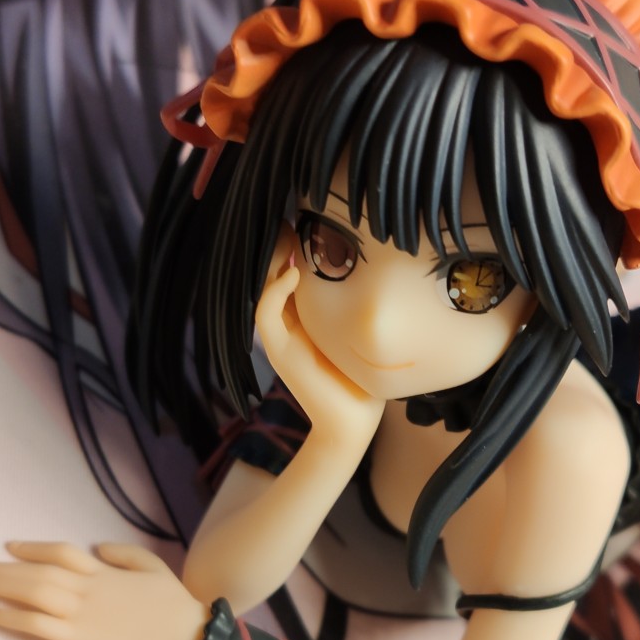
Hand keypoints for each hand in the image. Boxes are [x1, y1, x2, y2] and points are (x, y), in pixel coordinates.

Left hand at [0, 541, 209, 639]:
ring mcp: (81, 613)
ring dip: (2, 587)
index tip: (9, 546)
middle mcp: (86, 587)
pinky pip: (38, 626)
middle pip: (37, 572)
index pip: (59, 552)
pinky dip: (11, 619)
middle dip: (5, 569)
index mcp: (102, 570)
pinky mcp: (80, 639)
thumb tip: (97, 548)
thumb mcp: (151, 565)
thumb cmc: (171, 601)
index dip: (32, 548)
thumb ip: (122, 553)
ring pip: (33, 594)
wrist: (185, 633)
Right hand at [256, 225, 384, 448]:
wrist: (354, 421)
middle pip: (271, 272)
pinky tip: (294, 273)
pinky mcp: (278, 351)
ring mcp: (279, 336)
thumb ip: (356, 303)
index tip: (305, 218)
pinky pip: (265, 312)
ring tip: (287, 234)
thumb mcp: (360, 330)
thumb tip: (375, 265)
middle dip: (278, 243)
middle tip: (292, 217)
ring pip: (263, 286)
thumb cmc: (363, 377)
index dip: (291, 243)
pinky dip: (275, 290)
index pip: (288, 269)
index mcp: (303, 315)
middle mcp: (287, 322)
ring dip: (272, 259)